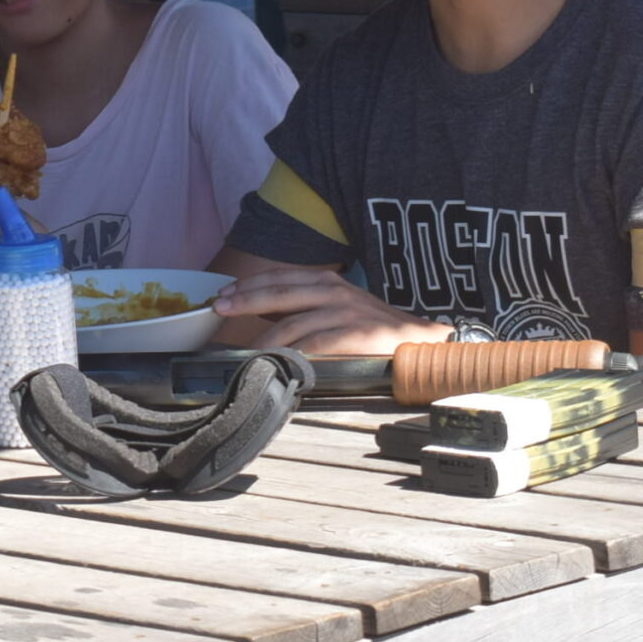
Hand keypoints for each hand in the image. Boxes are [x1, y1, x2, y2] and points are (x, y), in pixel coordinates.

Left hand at [211, 267, 454, 353]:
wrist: (424, 342)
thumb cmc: (375, 330)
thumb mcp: (339, 310)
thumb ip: (306, 309)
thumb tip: (263, 313)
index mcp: (329, 282)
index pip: (281, 278)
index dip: (249, 286)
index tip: (222, 295)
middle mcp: (335, 292)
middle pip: (281, 293)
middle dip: (246, 300)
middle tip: (218, 309)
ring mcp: (347, 313)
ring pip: (294, 323)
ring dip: (264, 338)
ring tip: (244, 350)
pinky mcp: (358, 336)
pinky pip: (317, 346)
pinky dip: (294, 355)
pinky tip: (278, 363)